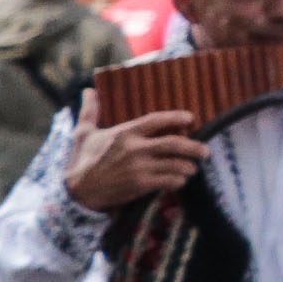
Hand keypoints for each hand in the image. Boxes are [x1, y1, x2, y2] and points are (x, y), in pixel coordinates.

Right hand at [65, 109, 202, 209]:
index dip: (176, 118)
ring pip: (175, 164)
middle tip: (205, 151)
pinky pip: (169, 181)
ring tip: (193, 168)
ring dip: (189, 167)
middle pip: (174, 143)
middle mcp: (134, 148)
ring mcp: (138, 167)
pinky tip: (180, 180)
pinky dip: (179, 180)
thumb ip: (90, 111)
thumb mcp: (83, 133)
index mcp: (124, 133)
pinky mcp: (140, 184)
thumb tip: (88, 90)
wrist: (77, 191)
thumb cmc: (82, 160)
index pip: (156, 120)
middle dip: (195, 147)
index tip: (191, 118)